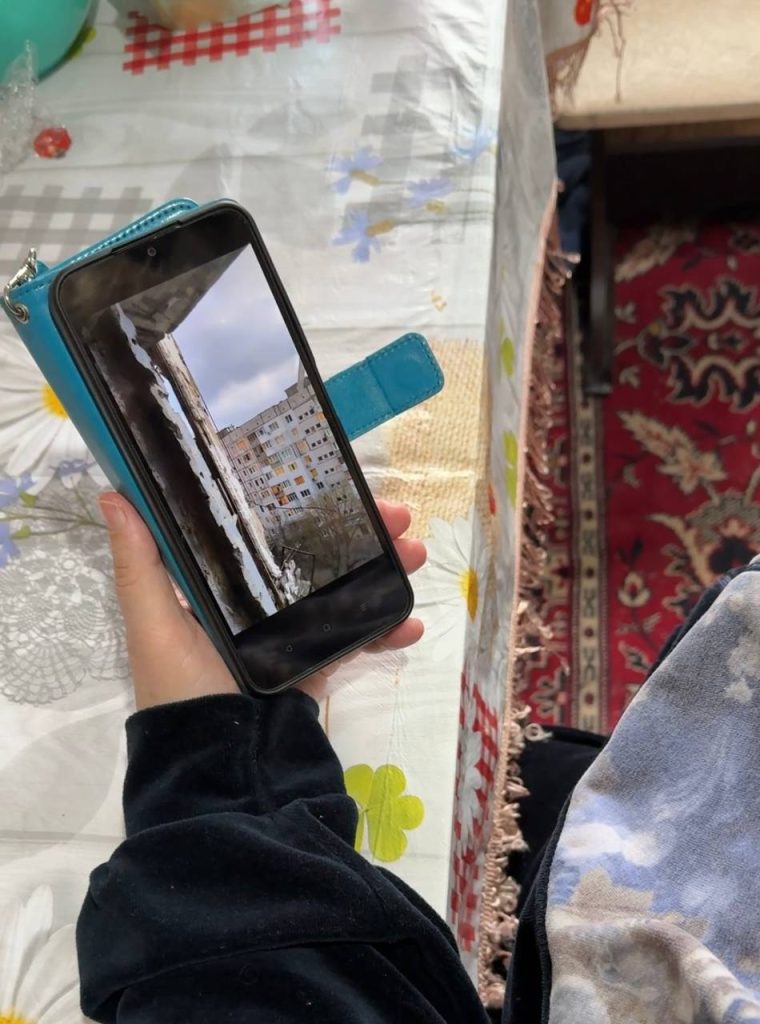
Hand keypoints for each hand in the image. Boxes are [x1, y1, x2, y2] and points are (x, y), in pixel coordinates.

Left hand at [100, 492, 425, 709]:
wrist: (221, 765)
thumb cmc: (182, 688)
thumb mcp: (154, 624)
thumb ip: (141, 565)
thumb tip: (112, 494)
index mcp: (219, 585)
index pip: (264, 529)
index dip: (301, 503)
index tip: (338, 479)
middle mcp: (257, 602)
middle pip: (315, 553)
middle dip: (360, 531)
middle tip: (397, 515)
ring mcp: (291, 633)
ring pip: (343, 588)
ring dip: (383, 571)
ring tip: (414, 556)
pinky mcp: (315, 664)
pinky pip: (355, 638)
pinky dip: (386, 630)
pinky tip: (412, 623)